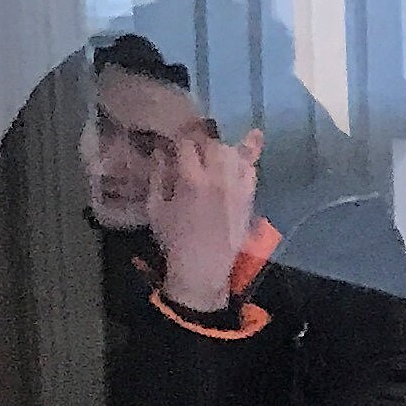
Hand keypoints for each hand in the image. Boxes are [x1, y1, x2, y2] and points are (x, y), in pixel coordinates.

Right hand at [150, 125, 261, 310]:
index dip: (179, 140)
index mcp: (192, 181)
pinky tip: (238, 154)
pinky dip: (243, 159)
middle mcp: (219, 179)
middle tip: (191, 147)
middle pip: (213, 144)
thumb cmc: (173, 238)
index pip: (188, 145)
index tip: (173, 141)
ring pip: (234, 152)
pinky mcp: (250, 195)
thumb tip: (161, 152)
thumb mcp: (155, 208)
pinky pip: (251, 167)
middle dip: (200, 141)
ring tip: (209, 155)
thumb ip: (157, 176)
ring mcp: (238, 186)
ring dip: (220, 149)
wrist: (203, 265)